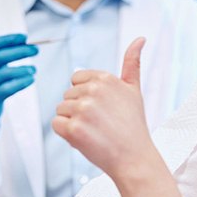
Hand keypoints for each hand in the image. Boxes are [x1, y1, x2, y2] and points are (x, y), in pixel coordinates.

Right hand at [0, 34, 37, 132]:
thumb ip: (6, 54)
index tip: (25, 37)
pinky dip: (23, 81)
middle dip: (21, 51)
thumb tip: (27, 43)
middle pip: (1, 56)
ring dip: (25, 69)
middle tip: (36, 50)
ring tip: (34, 70)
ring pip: (7, 73)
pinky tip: (31, 79)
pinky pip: (10, 87)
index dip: (9, 39)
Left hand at [53, 37, 151, 177]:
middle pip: (68, 95)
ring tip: (95, 131)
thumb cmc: (133, 125)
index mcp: (105, 78)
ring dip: (73, 121)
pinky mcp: (73, 129)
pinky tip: (86, 138)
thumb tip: (140, 38)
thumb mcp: (134, 89)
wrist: (134, 157)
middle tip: (101, 122)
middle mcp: (93, 90)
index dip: (87, 96)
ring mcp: (82, 109)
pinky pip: (56, 124)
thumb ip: (132, 62)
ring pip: (61, 110)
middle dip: (79, 109)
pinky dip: (66, 134)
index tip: (103, 108)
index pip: (77, 80)